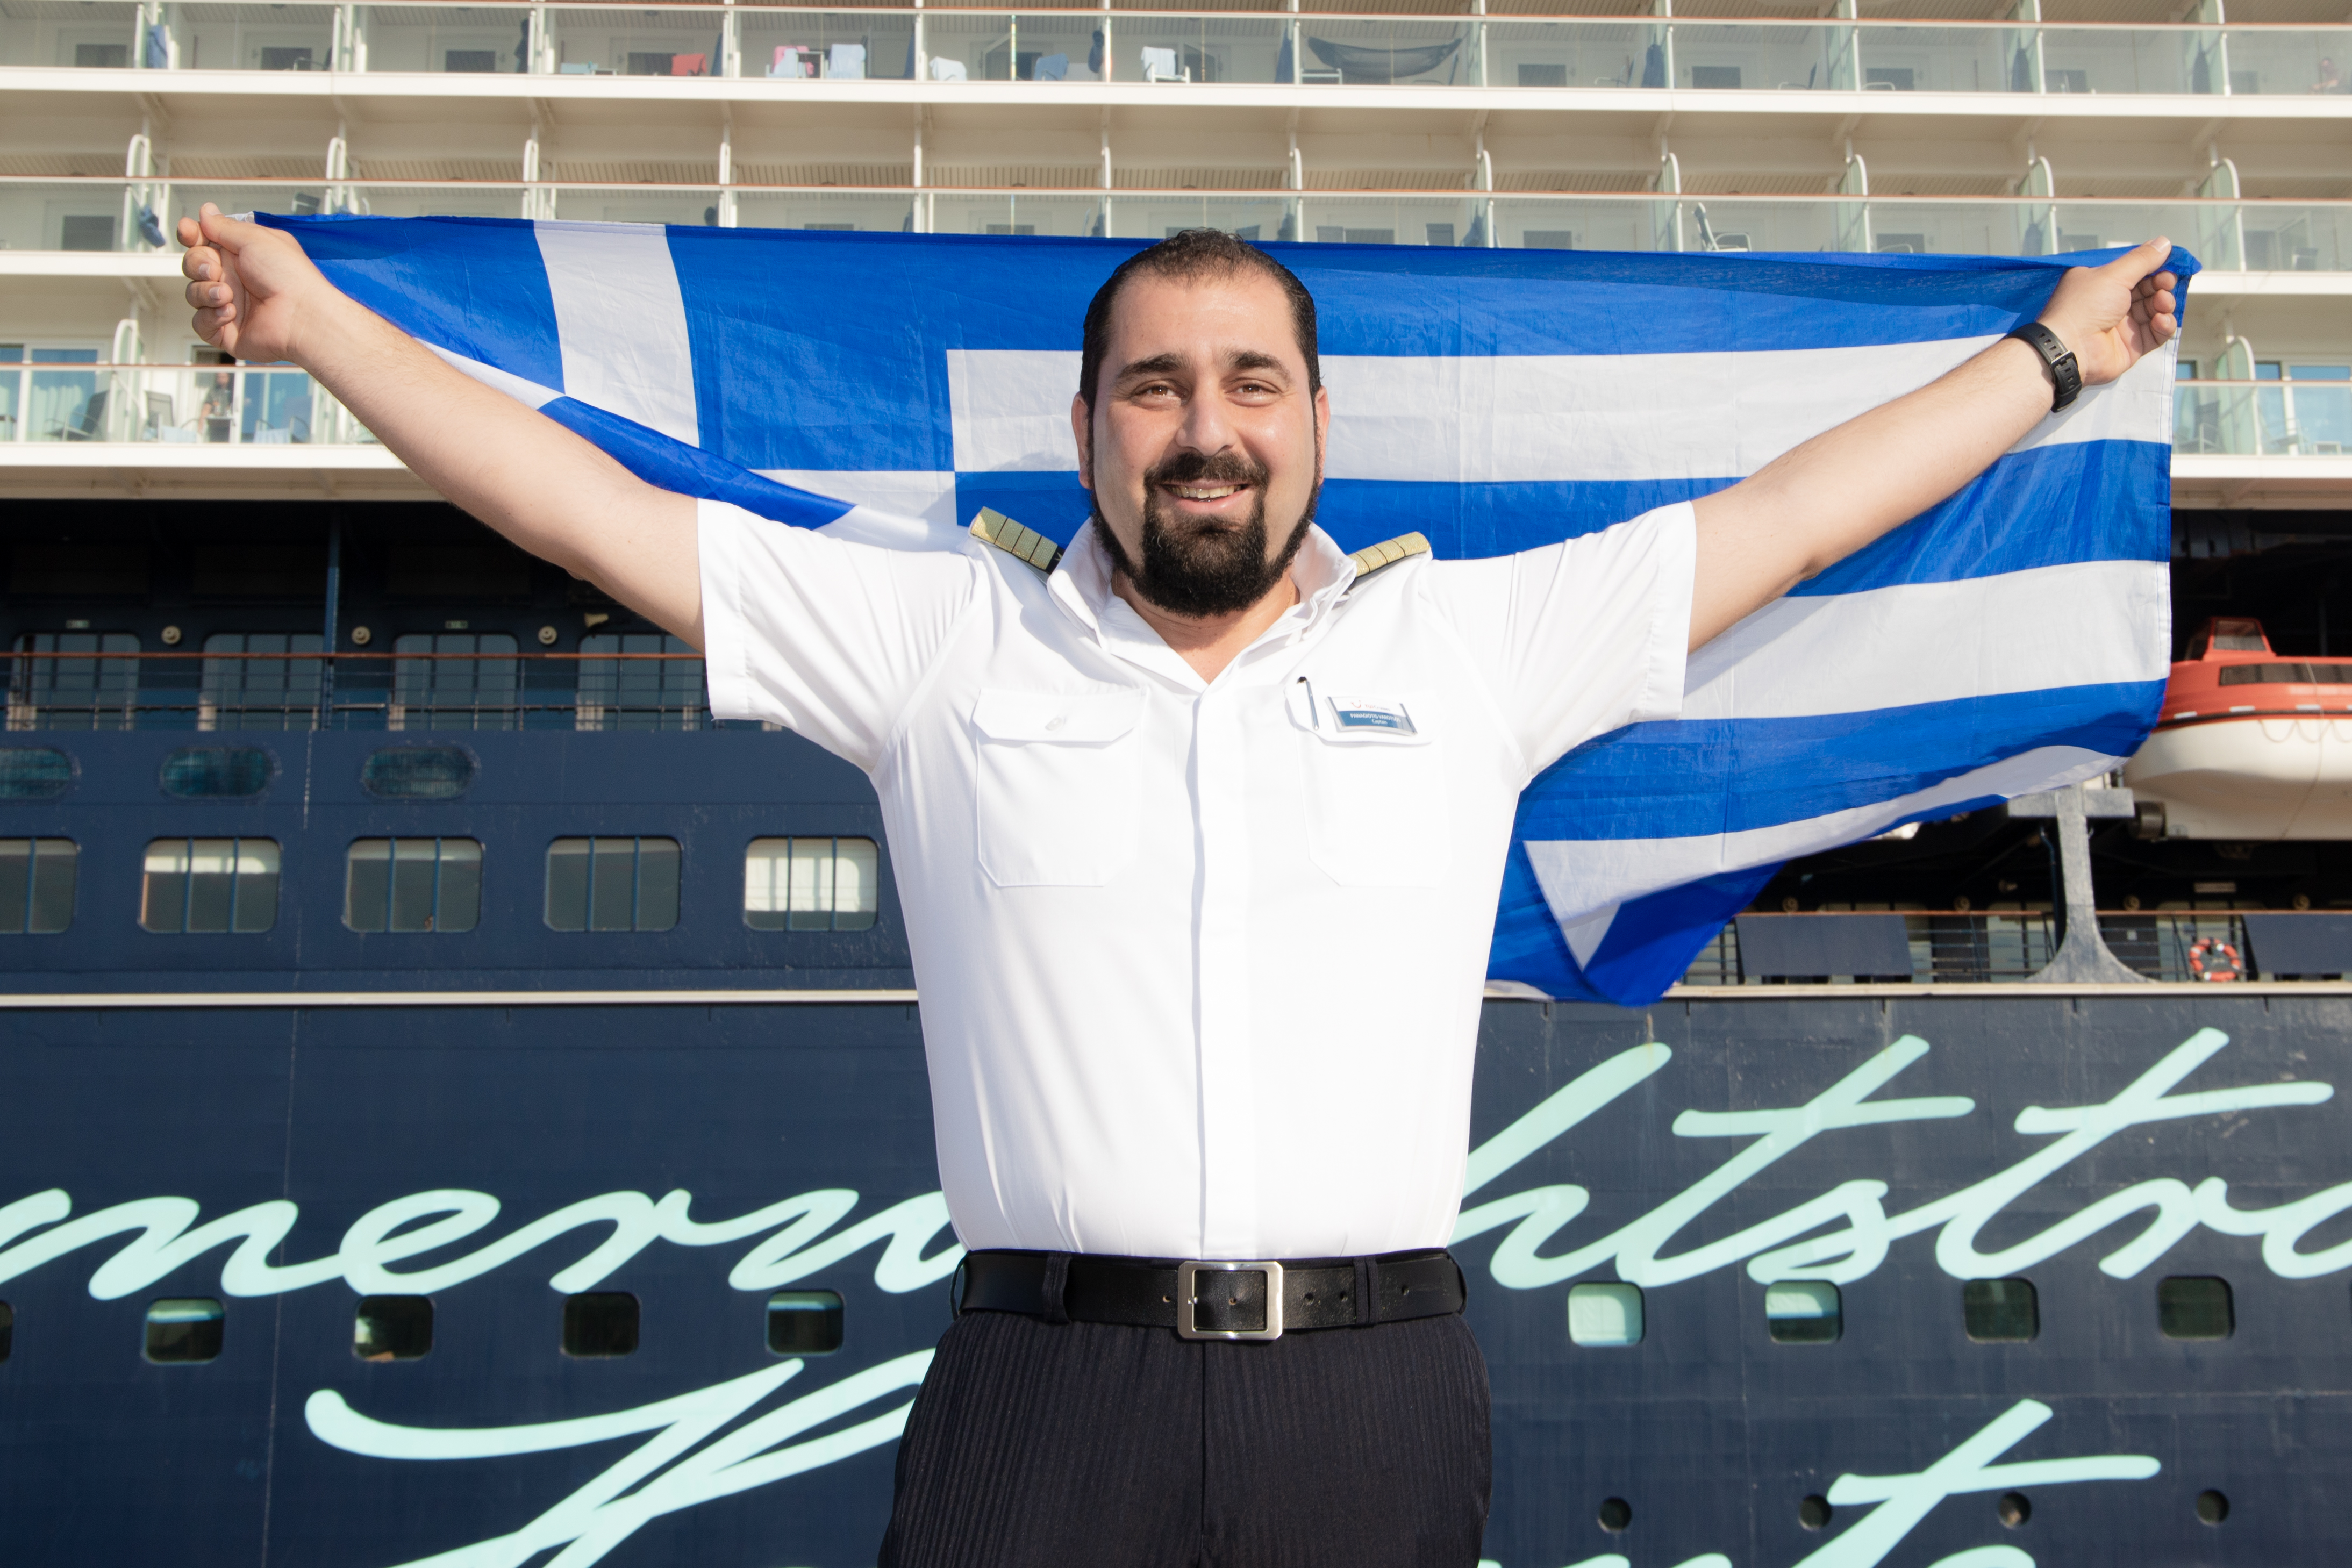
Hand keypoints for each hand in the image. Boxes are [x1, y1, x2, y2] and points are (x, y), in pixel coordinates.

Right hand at [178, 202, 332, 365]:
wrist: (301, 316)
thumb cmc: (290, 277)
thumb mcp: (255, 239)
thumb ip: (224, 227)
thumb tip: (206, 211)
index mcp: (240, 254)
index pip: (203, 241)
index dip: (191, 235)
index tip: (188, 231)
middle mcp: (234, 278)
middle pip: (193, 265)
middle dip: (197, 264)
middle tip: (215, 268)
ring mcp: (229, 304)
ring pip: (193, 293)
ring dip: (205, 292)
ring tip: (227, 295)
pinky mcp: (226, 330)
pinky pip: (200, 322)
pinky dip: (211, 317)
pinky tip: (230, 313)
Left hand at [2034, 236, 2179, 387]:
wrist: (2070, 349)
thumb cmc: (2083, 309)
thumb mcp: (2113, 275)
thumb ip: (2141, 259)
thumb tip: (2163, 243)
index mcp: (2100, 282)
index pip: (2133, 270)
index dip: (2153, 266)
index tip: (2168, 263)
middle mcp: (2109, 303)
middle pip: (2147, 289)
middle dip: (2161, 284)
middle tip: (2165, 282)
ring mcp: (2121, 325)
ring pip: (2154, 310)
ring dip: (2164, 303)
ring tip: (2163, 302)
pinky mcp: (2131, 345)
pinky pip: (2156, 333)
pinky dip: (2164, 325)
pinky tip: (2161, 320)